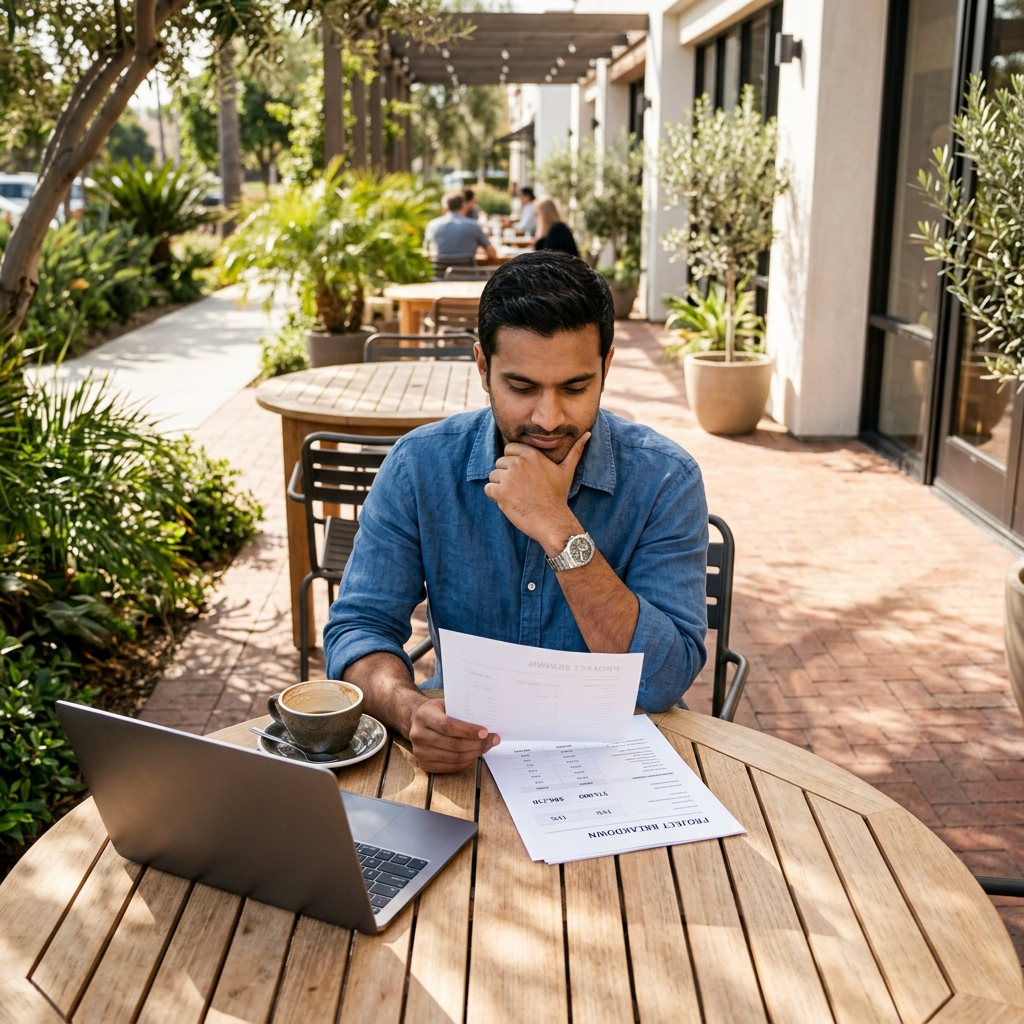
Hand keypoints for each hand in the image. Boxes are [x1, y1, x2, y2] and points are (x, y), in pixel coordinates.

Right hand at [408, 699, 498, 772]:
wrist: (417, 720)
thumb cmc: (437, 711)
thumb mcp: (446, 704)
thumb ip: (462, 712)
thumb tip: (487, 725)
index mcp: (423, 715)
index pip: (447, 726)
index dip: (467, 730)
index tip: (485, 731)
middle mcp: (418, 734)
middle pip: (452, 744)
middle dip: (476, 744)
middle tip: (491, 740)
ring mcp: (419, 752)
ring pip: (453, 758)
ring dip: (474, 754)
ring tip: (485, 747)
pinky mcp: (424, 764)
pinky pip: (450, 767)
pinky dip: (466, 762)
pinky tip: (474, 754)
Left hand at [484, 432, 590, 555]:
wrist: (552, 521)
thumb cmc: (558, 496)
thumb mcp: (567, 470)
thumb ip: (576, 450)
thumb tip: (588, 434)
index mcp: (531, 454)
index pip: (509, 450)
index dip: (514, 464)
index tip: (525, 477)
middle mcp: (519, 463)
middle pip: (499, 463)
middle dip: (507, 476)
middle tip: (523, 490)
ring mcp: (509, 477)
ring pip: (493, 477)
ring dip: (501, 487)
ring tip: (517, 496)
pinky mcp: (501, 492)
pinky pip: (488, 489)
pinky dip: (495, 497)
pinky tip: (510, 503)